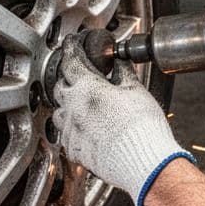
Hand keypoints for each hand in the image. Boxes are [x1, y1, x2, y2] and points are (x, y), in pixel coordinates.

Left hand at [53, 36, 190, 205]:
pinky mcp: (75, 150)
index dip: (71, 49)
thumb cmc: (143, 128)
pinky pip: (66, 134)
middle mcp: (74, 108)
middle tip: (81, 75)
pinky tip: (86, 127)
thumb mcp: (136, 90)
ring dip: (68, 104)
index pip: (72, 61)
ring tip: (83, 104)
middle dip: (69, 77)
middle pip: (60, 86)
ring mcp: (71, 131)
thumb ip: (123, 73)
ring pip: (59, 111)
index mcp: (88, 88)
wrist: (145, 161)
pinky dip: (72, 127)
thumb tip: (119, 63)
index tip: (71, 44)